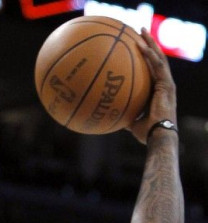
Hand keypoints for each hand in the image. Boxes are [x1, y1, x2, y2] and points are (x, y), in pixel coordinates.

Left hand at [128, 29, 176, 144]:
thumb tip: (112, 117)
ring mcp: (166, 83)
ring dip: (150, 43)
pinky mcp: (166, 84)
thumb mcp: (132, 123)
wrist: (159, 135)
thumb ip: (126, 116)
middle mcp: (164, 84)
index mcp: (158, 90)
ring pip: (159, 57)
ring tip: (141, 30)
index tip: (137, 47)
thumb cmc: (147, 133)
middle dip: (149, 43)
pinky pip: (157, 66)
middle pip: (156, 59)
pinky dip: (150, 55)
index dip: (146, 57)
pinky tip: (141, 46)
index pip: (152, 69)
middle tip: (139, 32)